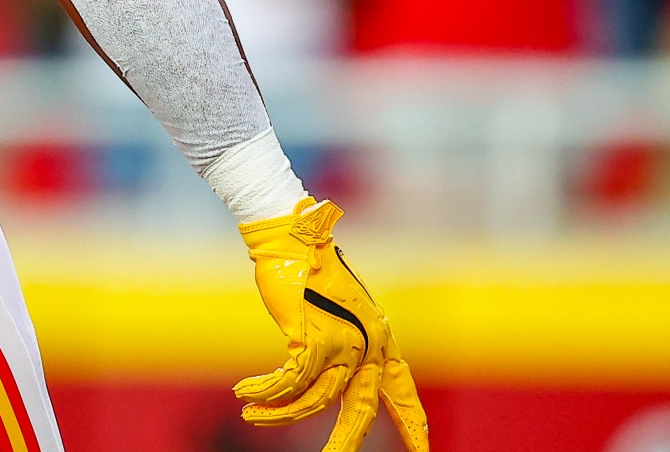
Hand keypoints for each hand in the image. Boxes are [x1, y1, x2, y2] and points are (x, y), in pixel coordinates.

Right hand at [235, 199, 428, 451]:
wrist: (293, 238)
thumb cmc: (310, 269)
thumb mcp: (340, 309)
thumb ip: (346, 341)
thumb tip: (333, 378)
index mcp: (381, 339)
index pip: (402, 390)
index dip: (412, 423)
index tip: (424, 451)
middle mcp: (368, 345)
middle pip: (362, 409)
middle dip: (346, 440)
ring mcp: (342, 342)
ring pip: (317, 400)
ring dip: (280, 413)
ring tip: (252, 417)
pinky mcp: (312, 336)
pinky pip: (290, 381)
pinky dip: (266, 392)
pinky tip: (246, 394)